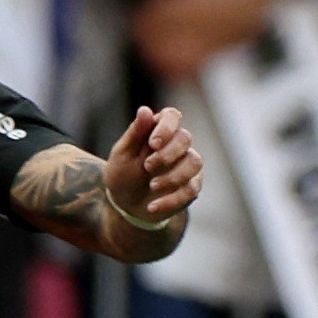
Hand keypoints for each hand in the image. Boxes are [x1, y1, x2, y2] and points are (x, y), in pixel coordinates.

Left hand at [104, 105, 202, 221]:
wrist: (126, 206)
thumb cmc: (123, 174)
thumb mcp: (123, 154)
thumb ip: (136, 133)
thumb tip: (145, 110)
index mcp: (158, 130)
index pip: (172, 116)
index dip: (167, 127)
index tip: (153, 143)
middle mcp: (177, 144)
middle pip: (185, 138)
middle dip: (167, 153)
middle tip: (147, 166)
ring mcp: (187, 164)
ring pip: (195, 162)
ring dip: (173, 176)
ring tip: (152, 186)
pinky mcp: (192, 186)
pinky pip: (192, 189)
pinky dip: (171, 199)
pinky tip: (152, 206)